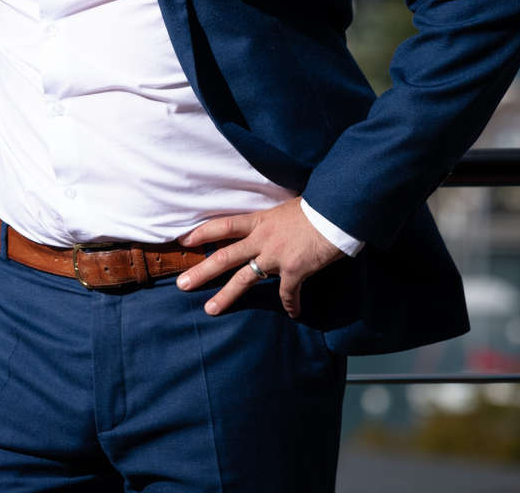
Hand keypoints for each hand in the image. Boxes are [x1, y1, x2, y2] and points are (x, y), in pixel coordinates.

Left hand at [175, 198, 344, 317]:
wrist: (337, 212)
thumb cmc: (316, 205)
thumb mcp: (286, 208)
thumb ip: (274, 221)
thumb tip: (274, 225)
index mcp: (259, 220)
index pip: (223, 226)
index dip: (202, 233)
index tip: (183, 242)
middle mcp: (262, 239)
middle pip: (224, 257)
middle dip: (201, 272)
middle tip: (182, 284)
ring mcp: (276, 256)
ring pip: (244, 279)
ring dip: (226, 296)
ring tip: (210, 310)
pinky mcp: (294, 270)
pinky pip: (287, 293)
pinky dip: (290, 305)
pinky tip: (294, 314)